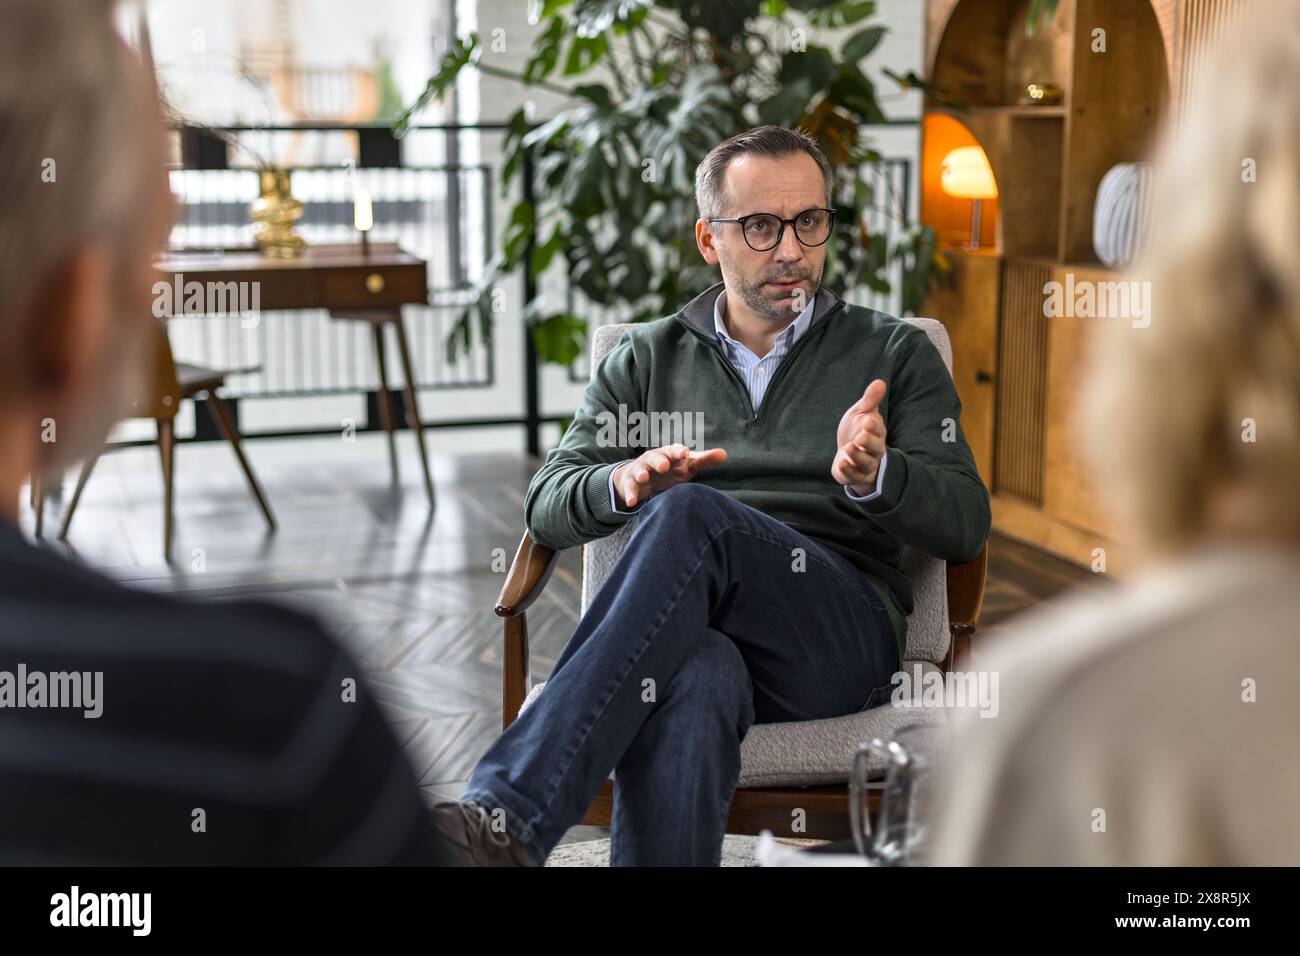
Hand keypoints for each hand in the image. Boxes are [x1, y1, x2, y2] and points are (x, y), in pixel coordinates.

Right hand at [613, 443, 727, 508]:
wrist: (641, 476)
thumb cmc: (671, 469)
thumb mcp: (687, 465)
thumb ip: (704, 460)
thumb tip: (724, 454)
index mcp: (669, 454)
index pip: (674, 450)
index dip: (678, 452)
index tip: (684, 454)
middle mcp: (654, 459)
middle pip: (655, 457)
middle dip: (659, 461)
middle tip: (664, 466)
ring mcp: (641, 470)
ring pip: (640, 470)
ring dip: (641, 473)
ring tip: (643, 478)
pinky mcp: (631, 483)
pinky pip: (630, 488)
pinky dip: (631, 494)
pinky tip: (633, 502)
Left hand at [832, 379, 886, 494]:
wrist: (848, 453)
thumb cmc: (858, 430)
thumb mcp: (862, 413)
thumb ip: (870, 400)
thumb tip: (880, 382)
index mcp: (876, 434)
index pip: (878, 431)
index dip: (874, 426)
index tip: (868, 420)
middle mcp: (873, 450)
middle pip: (876, 449)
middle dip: (869, 443)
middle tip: (860, 437)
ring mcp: (863, 464)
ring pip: (865, 463)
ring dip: (857, 456)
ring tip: (848, 448)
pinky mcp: (852, 475)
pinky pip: (852, 476)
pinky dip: (847, 471)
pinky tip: (841, 463)